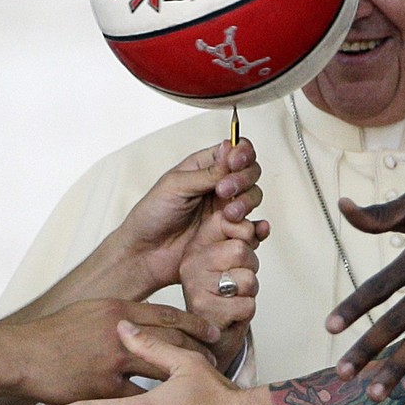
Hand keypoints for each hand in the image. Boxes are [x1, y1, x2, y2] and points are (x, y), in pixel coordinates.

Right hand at [7, 300, 219, 403]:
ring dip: (183, 378)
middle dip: (198, 351)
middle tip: (215, 360)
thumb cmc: (56, 332)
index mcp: (120, 310)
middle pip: (173, 341)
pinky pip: (137, 399)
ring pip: (161, 369)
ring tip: (200, 387)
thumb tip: (143, 318)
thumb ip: (122, 313)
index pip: (169, 315)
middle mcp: (121, 333)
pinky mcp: (103, 389)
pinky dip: (155, 404)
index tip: (214, 332)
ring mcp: (113, 362)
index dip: (195, 324)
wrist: (25, 354)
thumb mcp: (93, 309)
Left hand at [115, 138, 264, 293]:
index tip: (234, 163)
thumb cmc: (151, 216)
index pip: (235, 151)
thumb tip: (230, 150)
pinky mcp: (229, 232)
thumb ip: (207, 172)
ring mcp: (225, 209)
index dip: (241, 153)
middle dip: (243, 178)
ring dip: (247, 201)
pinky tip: (256, 227)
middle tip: (224, 191)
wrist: (145, 254)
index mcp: (203, 167)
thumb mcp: (175, 186)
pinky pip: (253, 227)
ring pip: (253, 196)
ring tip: (230, 213)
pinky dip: (259, 227)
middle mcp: (218, 186)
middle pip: (249, 172)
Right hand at [180, 211, 268, 372]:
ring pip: (247, 278)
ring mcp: (196, 285)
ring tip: (233, 296)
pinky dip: (246, 310)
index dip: (245, 232)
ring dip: (249, 291)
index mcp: (197, 244)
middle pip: (240, 249)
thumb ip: (248, 237)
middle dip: (250, 267)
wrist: (211, 335)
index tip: (243, 246)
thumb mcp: (234, 259)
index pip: (226, 220)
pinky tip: (231, 312)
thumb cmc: (224, 293)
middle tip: (237, 278)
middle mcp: (192, 261)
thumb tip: (263, 226)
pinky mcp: (205, 309)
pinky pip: (246, 303)